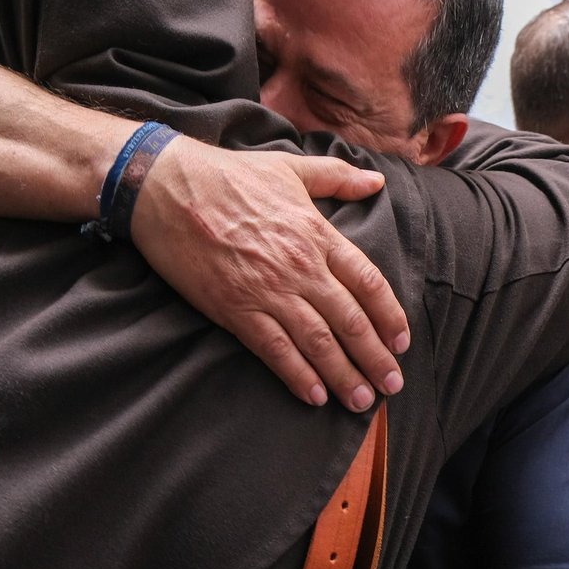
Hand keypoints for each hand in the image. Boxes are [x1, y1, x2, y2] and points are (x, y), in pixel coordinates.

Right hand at [136, 138, 409, 412]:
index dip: (390, 317)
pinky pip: (275, 350)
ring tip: (362, 401)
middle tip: (392, 386)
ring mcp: (268, 290)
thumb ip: (337, 177)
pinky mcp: (235, 308)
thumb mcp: (291, 167)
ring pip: (318, 342)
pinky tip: (315, 396)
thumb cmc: (228, 176)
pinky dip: (298, 376)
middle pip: (351, 321)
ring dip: (344, 376)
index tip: (401, 342)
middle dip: (376, 358)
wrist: (166, 187)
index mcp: (317, 234)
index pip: (368, 283)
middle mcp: (300, 266)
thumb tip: (376, 181)